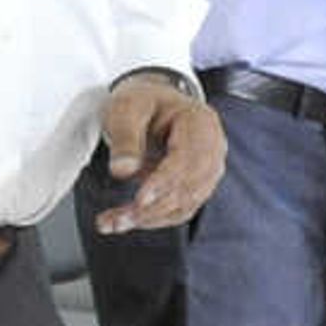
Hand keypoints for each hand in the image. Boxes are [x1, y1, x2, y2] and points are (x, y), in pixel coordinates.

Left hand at [94, 76, 226, 230]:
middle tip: (119, 219)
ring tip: (113, 223)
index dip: (164, 182)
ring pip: (183, 205)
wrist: (150, 104)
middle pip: (189, 187)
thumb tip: (122, 171)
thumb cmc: (141, 102)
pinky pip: (176, 210)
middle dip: (153, 208)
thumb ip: (125, 137)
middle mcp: (212, 149)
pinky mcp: (194, 188)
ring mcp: (207, 171)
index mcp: (201, 123)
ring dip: (148, 219)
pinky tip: (121, 221)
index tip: (140, 200)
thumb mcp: (126, 108)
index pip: (187, 159)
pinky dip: (149, 219)